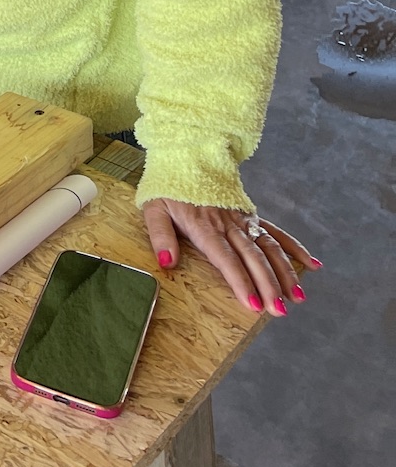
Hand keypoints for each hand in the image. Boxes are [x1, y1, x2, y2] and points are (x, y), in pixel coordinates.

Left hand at [142, 198, 320, 315]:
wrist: (186, 155)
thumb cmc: (168, 188)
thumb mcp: (154, 209)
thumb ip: (160, 235)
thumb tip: (167, 262)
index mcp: (204, 226)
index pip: (226, 259)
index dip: (241, 282)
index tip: (253, 304)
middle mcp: (228, 224)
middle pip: (253, 257)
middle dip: (268, 285)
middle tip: (279, 310)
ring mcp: (243, 220)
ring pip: (269, 248)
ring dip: (285, 273)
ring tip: (297, 297)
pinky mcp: (251, 215)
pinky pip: (276, 232)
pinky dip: (295, 248)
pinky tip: (312, 265)